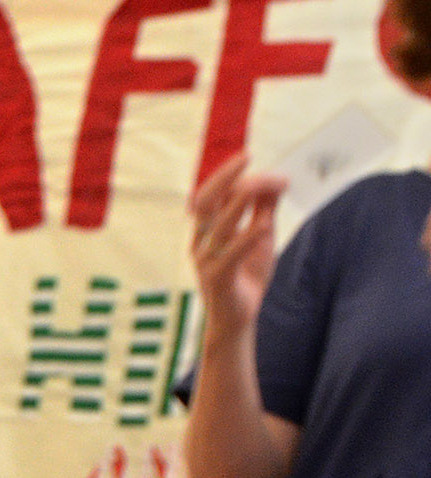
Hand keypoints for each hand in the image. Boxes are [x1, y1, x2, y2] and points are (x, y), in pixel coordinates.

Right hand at [188, 157, 283, 339]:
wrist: (237, 318)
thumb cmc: (245, 275)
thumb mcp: (259, 236)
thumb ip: (264, 210)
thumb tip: (276, 180)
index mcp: (206, 230)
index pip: (212, 194)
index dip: (231, 176)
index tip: (256, 162)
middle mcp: (201, 242)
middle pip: (204, 202)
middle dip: (224, 178)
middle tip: (246, 158)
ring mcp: (206, 261)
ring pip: (218, 225)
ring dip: (239, 203)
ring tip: (259, 186)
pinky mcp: (218, 279)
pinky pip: (230, 254)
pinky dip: (247, 237)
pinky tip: (265, 223)